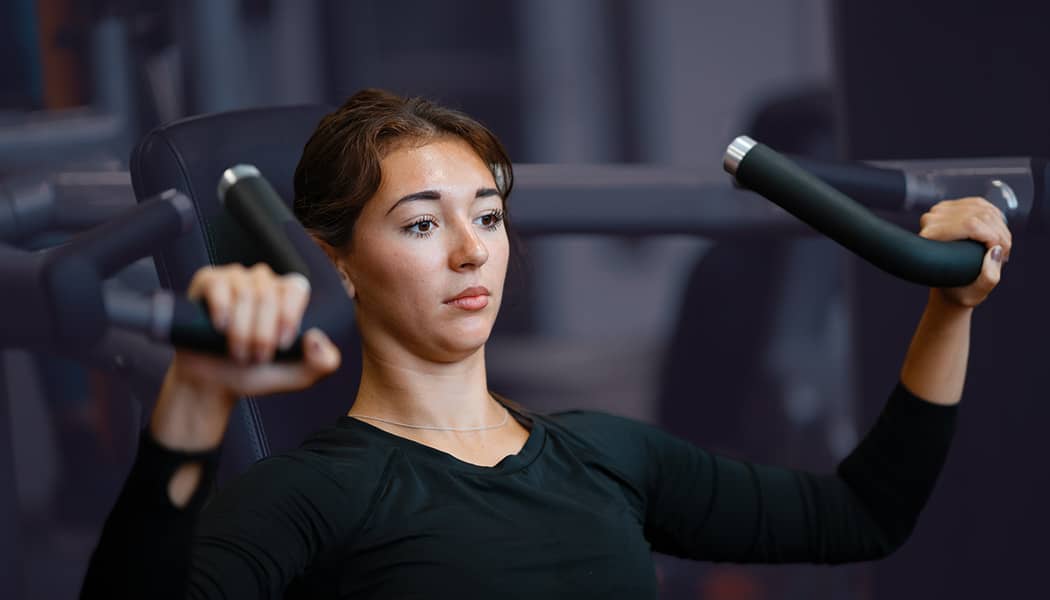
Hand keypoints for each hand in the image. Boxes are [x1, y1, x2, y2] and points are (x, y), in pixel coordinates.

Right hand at [174, 263, 340, 397]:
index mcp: (288, 294)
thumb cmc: (257, 374)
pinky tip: (219, 328)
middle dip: (262, 335)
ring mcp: (235, 277)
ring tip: (237, 352)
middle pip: (268, 296)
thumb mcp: (298, 376)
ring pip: (244, 295)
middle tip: (254, 358)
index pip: (296, 288)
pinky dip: (221, 311)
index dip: (289, 317)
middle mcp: (263, 280)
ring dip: (241, 331)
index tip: (281, 346)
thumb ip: (322, 363)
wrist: (214, 383)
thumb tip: (315, 337)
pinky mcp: (208, 281)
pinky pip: (218, 285)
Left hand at [918, 196, 1010, 307]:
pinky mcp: (950, 206)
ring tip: (1000, 247)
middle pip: (979, 215)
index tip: (1002, 255)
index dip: (993, 236)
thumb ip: (989, 276)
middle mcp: (931, 220)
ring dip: (999, 227)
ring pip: (982, 209)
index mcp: (930, 237)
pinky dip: (995, 218)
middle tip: (1004, 253)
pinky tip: (996, 232)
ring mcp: (939, 211)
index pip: (970, 224)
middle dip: (999, 234)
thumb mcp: (976, 292)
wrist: (946, 283)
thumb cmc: (959, 290)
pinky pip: (981, 204)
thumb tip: (995, 250)